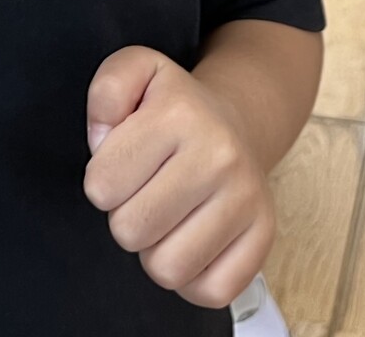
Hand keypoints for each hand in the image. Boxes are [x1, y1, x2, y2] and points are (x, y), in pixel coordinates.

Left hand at [84, 46, 274, 307]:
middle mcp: (220, 155)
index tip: (128, 163)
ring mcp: (248, 198)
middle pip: (129, 232)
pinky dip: (194, 278)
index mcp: (179, 114)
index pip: (100, 187)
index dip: (104, 181)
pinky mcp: (264, 235)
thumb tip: (104, 134)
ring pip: (167, 269)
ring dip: (157, 250)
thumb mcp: (135, 74)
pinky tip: (195, 239)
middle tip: (150, 190)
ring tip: (170, 216)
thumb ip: (107, 89)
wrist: (235, 122)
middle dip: (128, 216)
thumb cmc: (172, 110)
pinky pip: (209, 291)